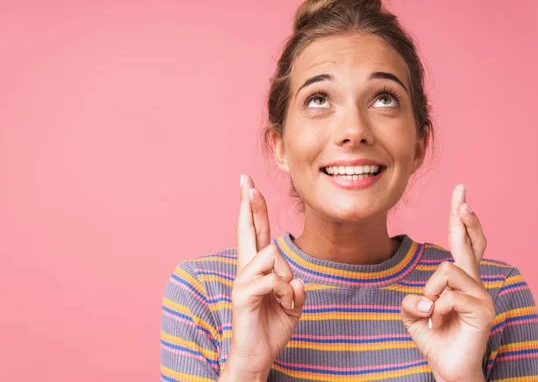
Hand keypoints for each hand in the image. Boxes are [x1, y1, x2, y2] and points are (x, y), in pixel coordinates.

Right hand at [221, 175, 305, 380]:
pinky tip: (282, 304)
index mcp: (257, 269)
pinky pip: (274, 280)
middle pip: (248, 230)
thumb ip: (294, 287)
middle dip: (248, 204)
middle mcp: (246, 270)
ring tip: (283, 300)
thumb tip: (294, 279)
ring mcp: (242, 281)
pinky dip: (287, 294)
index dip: (253, 209)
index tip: (249, 186)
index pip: (256, 232)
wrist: (257, 356)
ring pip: (272, 257)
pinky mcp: (243, 295)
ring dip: (286, 280)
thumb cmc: (271, 327)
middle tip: (245, 180)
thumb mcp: (292, 304)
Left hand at [400, 184, 493, 381]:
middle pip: (471, 243)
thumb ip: (412, 298)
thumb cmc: (432, 337)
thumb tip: (425, 298)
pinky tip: (438, 324)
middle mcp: (473, 283)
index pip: (462, 243)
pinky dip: (435, 310)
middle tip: (461, 191)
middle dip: (464, 216)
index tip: (461, 194)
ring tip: (432, 315)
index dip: (461, 219)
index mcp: (459, 280)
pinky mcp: (483, 309)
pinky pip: (448, 295)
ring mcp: (481, 295)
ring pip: (447, 270)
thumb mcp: (412, 312)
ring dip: (430, 293)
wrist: (446, 367)